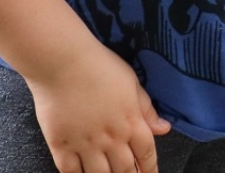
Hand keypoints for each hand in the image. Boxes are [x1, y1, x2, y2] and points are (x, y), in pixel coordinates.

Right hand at [30, 40, 170, 172]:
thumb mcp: (132, 83)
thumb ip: (147, 109)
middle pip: (125, 169)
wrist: (63, 63)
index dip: (150, 168)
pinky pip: (70, 172)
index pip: (146, 154)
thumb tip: (164, 129)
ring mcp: (85, 144)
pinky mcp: (60, 145)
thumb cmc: (100, 66)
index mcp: (132, 122)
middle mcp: (111, 138)